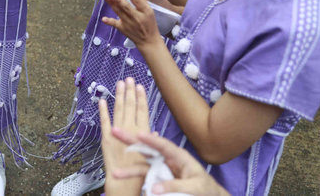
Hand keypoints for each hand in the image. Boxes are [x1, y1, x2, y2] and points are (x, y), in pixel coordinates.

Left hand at [99, 78, 149, 194]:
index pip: (142, 110)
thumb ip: (151, 141)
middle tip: (128, 78)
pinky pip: (104, 121)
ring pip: (119, 109)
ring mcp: (117, 132)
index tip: (139, 85)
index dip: (141, 97)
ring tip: (120, 83)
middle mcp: (130, 129)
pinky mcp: (106, 137)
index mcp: (142, 132)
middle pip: (130, 106)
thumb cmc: (140, 171)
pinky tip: (102, 100)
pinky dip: (103, 110)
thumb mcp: (152, 156)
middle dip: (129, 91)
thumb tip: (153, 132)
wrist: (124, 182)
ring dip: (119, 95)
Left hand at [103, 0, 160, 50]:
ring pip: (120, 13)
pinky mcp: (123, 29)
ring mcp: (129, 24)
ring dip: (112, 5)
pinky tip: (103, 18)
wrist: (148, 40)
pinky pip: (115, 24)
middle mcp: (137, 18)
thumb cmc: (149, 23)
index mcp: (146, 12)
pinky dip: (109, 21)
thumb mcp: (149, 11)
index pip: (138, 2)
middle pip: (127, 8)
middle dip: (119, 1)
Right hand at [112, 133, 229, 195]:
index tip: (139, 134)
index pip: (164, 145)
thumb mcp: (195, 187)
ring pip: (142, 164)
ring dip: (128, 168)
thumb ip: (175, 185)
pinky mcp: (158, 177)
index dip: (151, 139)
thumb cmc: (205, 188)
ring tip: (114, 172)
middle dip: (131, 141)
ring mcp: (161, 167)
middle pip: (147, 149)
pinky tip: (123, 178)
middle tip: (114, 131)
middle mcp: (167, 158)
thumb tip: (153, 188)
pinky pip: (144, 176)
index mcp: (179, 156)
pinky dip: (134, 177)